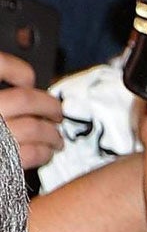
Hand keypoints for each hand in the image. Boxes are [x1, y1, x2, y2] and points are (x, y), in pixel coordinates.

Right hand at [0, 54, 67, 171]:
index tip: (28, 79)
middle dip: (48, 105)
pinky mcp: (1, 162)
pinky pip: (31, 153)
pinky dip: (43, 152)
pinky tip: (44, 153)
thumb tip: (22, 89)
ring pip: (34, 128)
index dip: (16, 69)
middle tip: (56, 112)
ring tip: (56, 138)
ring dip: (52, 133)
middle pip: (24, 99)